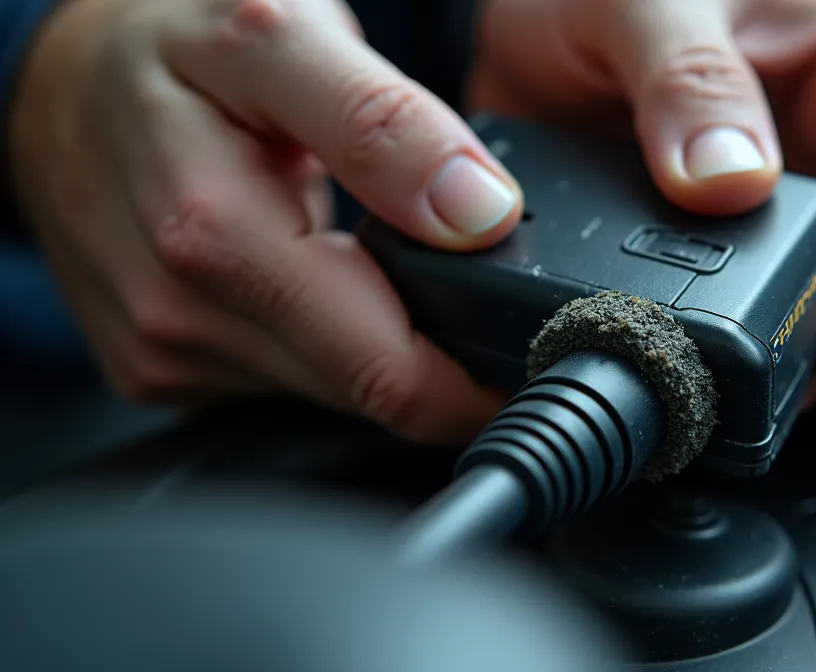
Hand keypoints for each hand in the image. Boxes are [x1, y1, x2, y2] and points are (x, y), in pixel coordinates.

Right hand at [8, 0, 525, 441]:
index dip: (479, 377)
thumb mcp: (284, 34)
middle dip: (434, 355)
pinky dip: (318, 339)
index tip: (529, 347)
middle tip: (462, 281)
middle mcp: (181, 317)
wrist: (58, 79)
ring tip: (370, 259)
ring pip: (330, 392)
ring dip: (373, 341)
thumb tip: (479, 215)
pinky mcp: (159, 368)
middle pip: (368, 395)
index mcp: (216, 236)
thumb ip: (384, 124)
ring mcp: (167, 352)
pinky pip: (280, 381)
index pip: (390, 376)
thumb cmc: (168, 42)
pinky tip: (307, 277)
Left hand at [470, 0, 815, 399]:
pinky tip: (690, 359)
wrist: (517, 13)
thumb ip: (690, 79)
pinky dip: (719, 343)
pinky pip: (734, 308)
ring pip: (813, 294)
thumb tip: (730, 183)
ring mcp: (768, 197)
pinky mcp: (707, 243)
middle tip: (783, 377)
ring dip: (782, 348)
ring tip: (734, 383)